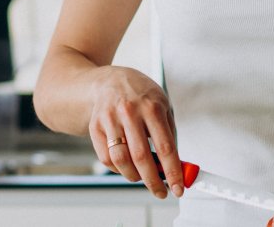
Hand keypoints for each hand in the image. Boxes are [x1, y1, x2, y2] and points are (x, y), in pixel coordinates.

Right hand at [87, 66, 184, 199]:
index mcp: (152, 107)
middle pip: (141, 157)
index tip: (178, 188)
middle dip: (153, 181)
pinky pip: (106, 158)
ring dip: (133, 176)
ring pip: (120, 160)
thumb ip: (169, 134)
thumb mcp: (162, 105)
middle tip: (160, 192)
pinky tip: (126, 166)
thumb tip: (176, 166)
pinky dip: (117, 169)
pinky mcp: (95, 127)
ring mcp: (110, 119)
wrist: (110, 81)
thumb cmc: (140, 96)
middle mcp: (129, 112)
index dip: (173, 171)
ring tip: (142, 178)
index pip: (165, 146)